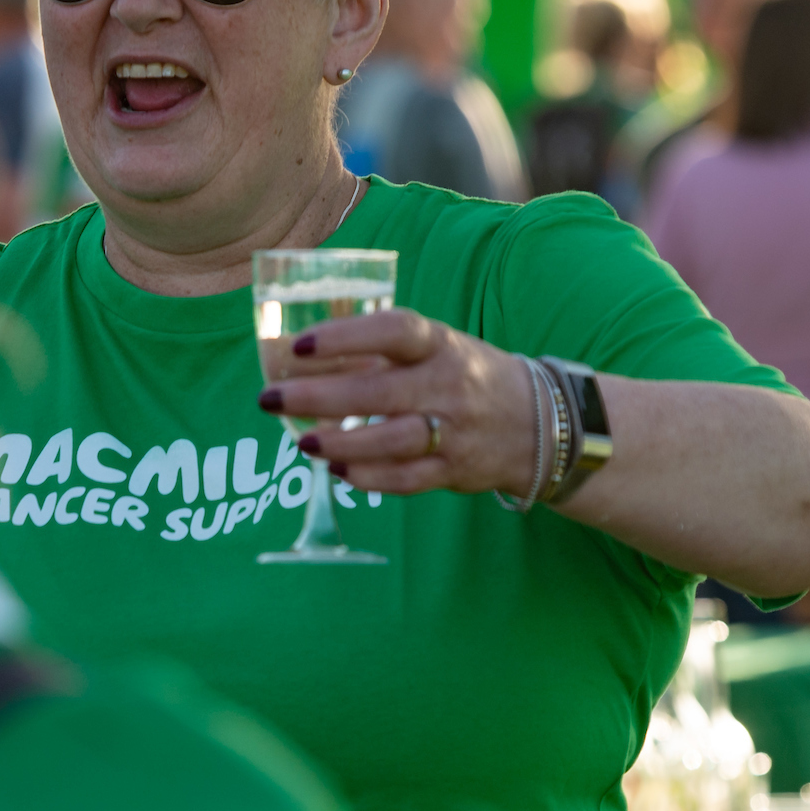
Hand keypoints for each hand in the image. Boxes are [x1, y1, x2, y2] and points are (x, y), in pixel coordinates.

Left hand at [257, 310, 541, 496]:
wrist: (539, 422)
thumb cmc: (466, 375)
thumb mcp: (437, 348)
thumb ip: (383, 353)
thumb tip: (303, 360)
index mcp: (440, 345)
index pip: (393, 331)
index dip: (345, 337)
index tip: (299, 344)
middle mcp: (448, 385)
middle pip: (379, 392)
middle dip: (318, 397)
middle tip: (271, 399)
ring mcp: (454, 431)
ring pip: (391, 440)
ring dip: (340, 442)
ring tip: (303, 441)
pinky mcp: (455, 471)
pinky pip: (406, 479)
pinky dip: (368, 477)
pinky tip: (336, 468)